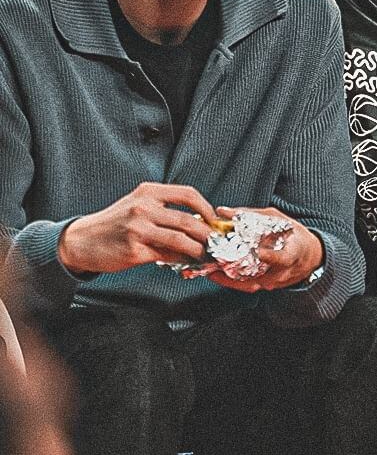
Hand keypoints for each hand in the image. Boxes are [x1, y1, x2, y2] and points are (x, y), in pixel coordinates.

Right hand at [57, 183, 217, 275]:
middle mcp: (143, 208)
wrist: (83, 240)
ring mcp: (138, 229)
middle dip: (207, 234)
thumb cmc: (114, 223)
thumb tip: (198, 221)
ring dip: (198, 249)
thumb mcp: (137, 205)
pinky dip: (181, 260)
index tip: (214, 220)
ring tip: (205, 254)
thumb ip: (164, 209)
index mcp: (148, 192)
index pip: (188, 194)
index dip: (206, 208)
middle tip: (216, 242)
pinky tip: (186, 262)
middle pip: (188, 220)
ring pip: (181, 240)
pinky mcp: (135, 251)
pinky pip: (167, 256)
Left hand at [204, 205, 323, 292]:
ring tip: (210, 269)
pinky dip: (230, 281)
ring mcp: (274, 282)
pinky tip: (215, 274)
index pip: (283, 258)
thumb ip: (251, 215)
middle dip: (238, 271)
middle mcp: (283, 272)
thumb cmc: (294, 235)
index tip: (259, 252)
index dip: (271, 257)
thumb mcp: (277, 219)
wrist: (309, 257)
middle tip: (217, 262)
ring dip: (229, 278)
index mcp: (292, 253)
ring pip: (250, 285)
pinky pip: (246, 287)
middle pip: (260, 277)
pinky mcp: (265, 287)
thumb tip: (223, 211)